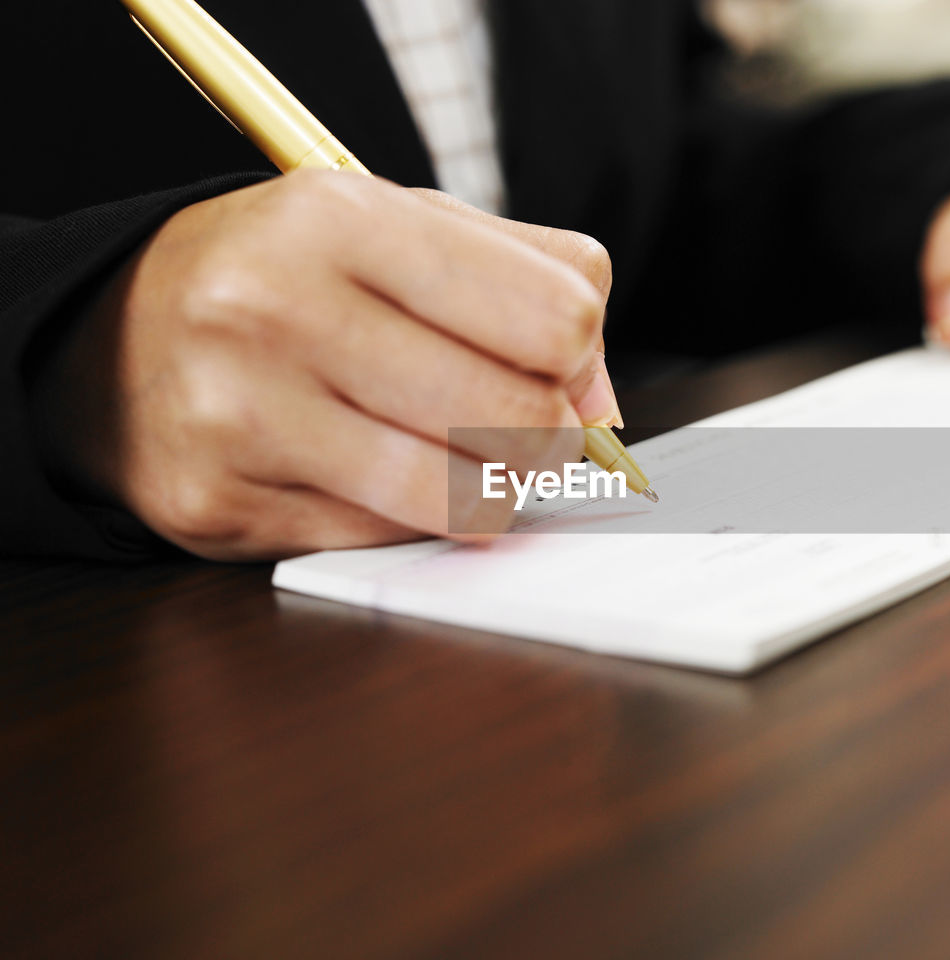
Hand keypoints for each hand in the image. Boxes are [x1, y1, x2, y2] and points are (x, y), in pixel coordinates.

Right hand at [35, 171, 619, 559]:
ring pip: (461, 496)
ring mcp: (242, 415)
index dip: (580, 355)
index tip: (558, 362)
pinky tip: (390, 476)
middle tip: (527, 424)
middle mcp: (277, 309)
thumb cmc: (288, 279)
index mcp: (339, 218)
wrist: (115, 338)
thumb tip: (602, 402)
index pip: (552, 317)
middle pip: (518, 414)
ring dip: (495, 488)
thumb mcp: (399, 228)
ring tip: (474, 457)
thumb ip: (529, 280)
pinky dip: (418, 517)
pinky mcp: (221, 505)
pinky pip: (389, 537)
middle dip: (550, 433)